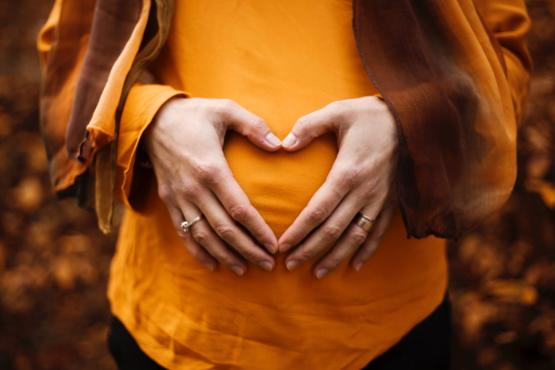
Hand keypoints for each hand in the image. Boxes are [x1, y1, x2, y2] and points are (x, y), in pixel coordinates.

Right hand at [144, 97, 281, 274]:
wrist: (152, 120)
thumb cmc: (195, 114)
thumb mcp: (225, 109)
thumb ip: (254, 125)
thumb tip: (280, 145)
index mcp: (211, 168)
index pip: (239, 209)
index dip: (258, 230)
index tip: (274, 245)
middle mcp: (194, 188)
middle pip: (224, 229)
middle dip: (248, 250)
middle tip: (268, 264)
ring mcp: (179, 198)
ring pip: (204, 236)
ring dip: (225, 256)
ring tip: (245, 270)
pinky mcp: (169, 201)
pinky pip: (183, 233)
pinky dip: (198, 252)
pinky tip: (213, 265)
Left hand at [278, 96, 397, 277]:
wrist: (415, 119)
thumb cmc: (370, 115)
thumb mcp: (337, 112)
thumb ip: (308, 126)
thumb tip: (283, 144)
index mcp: (348, 172)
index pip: (318, 210)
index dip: (299, 231)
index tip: (282, 246)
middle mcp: (365, 192)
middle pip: (333, 230)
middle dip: (310, 250)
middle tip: (289, 265)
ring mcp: (380, 200)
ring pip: (356, 237)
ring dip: (335, 257)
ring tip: (317, 273)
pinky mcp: (392, 202)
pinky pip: (378, 232)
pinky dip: (366, 251)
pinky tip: (354, 266)